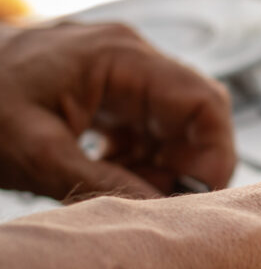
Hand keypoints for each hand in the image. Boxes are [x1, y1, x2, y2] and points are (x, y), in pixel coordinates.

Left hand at [0, 22, 234, 200]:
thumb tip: (160, 211)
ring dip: (163, 162)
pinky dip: (141, 155)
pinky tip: (113, 176)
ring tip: (131, 192)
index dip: (215, 152)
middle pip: (195, 112)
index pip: (203, 101)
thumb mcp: (37, 153)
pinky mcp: (105, 88)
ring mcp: (117, 71)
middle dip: (189, 161)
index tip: (200, 195)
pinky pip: (145, 123)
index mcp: (119, 58)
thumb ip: (103, 182)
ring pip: (173, 122)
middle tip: (164, 201)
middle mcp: (128, 57)